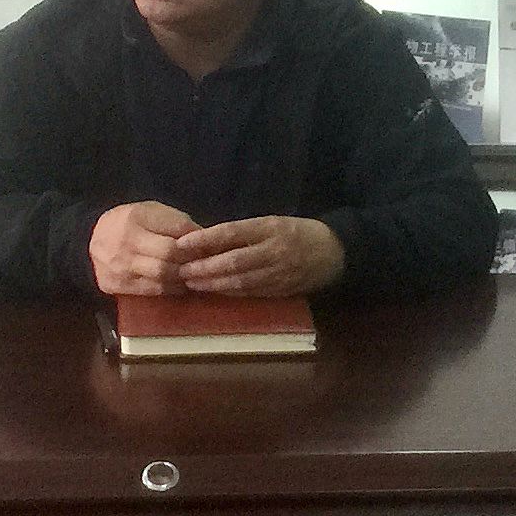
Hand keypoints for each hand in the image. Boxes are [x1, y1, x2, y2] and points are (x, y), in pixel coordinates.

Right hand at [90, 201, 199, 295]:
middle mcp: (126, 243)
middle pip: (168, 256)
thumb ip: (176, 222)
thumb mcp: (151, 211)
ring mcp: (119, 266)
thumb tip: (205, 237)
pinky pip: (152, 290)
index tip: (210, 245)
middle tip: (206, 263)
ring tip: (195, 275)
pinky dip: (170, 288)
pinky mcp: (116, 285)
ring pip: (161, 276)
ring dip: (183, 277)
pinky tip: (180, 284)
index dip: (197, 240)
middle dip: (191, 261)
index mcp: (136, 218)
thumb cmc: (129, 222)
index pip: (176, 231)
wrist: (89, 239)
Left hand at [172, 215, 345, 297]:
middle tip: (181, 270)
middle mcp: (273, 251)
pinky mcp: (281, 290)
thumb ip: (244, 232)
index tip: (182, 244)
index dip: (205, 239)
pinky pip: (250, 292)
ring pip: (240, 281)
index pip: (232, 233)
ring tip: (191, 283)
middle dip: (205, 268)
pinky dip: (229, 292)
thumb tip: (208, 240)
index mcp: (270, 228)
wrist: (334, 252)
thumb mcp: (273, 222)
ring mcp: (278, 273)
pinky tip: (214, 291)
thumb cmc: (298, 232)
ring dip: (213, 284)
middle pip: (233, 261)